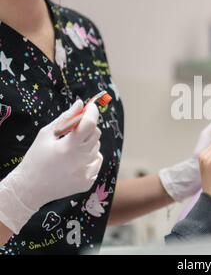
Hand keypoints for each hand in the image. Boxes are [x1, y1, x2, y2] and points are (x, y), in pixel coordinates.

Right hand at [0, 100, 102, 233]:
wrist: (30, 188)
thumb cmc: (36, 158)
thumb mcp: (45, 135)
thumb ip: (65, 118)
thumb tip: (80, 103)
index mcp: (69, 147)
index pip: (90, 124)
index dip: (92, 113)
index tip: (90, 107)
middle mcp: (80, 160)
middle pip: (96, 134)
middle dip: (88, 128)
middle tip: (75, 131)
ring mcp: (85, 172)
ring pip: (97, 148)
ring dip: (87, 144)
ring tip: (70, 150)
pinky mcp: (88, 182)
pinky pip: (97, 162)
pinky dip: (90, 158)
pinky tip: (75, 162)